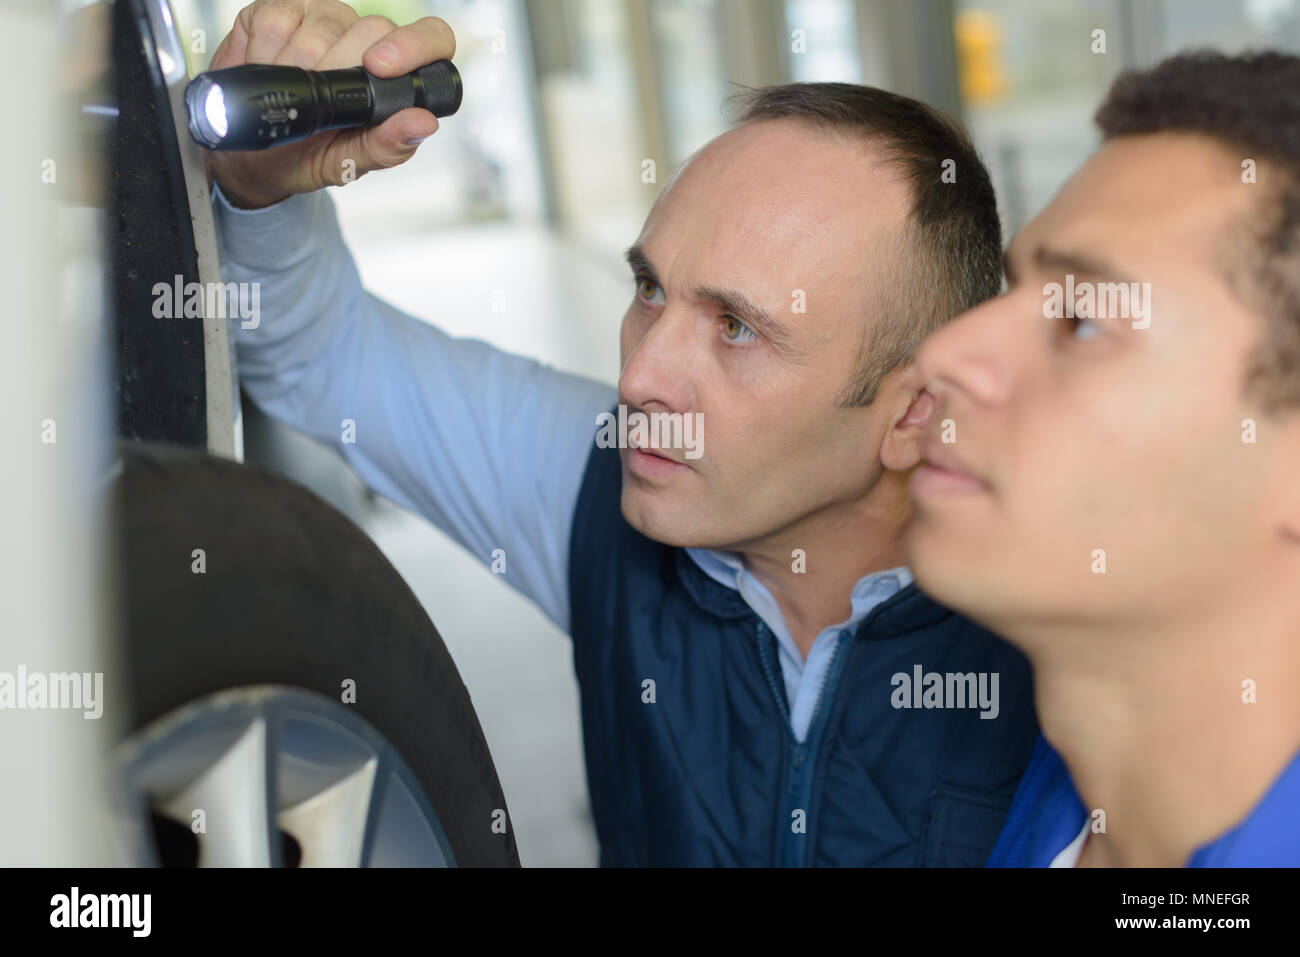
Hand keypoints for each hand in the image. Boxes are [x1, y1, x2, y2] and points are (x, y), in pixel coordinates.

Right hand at [204, 0, 454, 208]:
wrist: (250, 154)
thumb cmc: (306, 155)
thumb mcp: (348, 163)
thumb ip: (388, 146)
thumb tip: (423, 123)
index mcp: (397, 76)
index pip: (433, 38)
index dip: (413, 46)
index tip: (379, 68)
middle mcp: (368, 40)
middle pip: (371, 30)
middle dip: (336, 75)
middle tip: (318, 107)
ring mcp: (328, 19)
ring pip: (321, 27)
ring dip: (295, 70)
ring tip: (289, 95)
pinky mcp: (286, 8)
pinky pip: (278, 18)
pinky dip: (265, 52)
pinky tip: (266, 71)